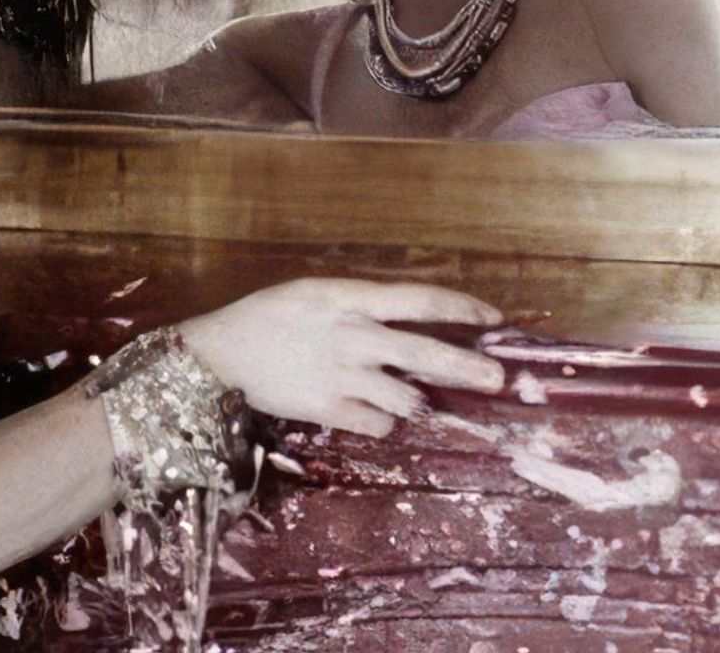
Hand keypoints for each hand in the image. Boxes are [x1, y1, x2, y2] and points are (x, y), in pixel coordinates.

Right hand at [179, 278, 504, 436]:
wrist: (218, 354)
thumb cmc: (269, 316)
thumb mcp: (316, 293)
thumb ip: (361, 304)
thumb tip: (408, 315)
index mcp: (350, 298)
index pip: (419, 299)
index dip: (461, 307)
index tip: (493, 317)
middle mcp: (352, 335)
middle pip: (424, 352)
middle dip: (468, 367)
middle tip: (501, 379)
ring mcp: (340, 374)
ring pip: (406, 397)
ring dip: (420, 402)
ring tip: (422, 401)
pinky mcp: (326, 410)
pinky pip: (377, 424)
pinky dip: (385, 422)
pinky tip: (377, 414)